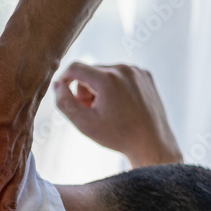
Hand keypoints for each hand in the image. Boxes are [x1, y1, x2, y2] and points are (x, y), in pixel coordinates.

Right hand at [54, 62, 181, 166]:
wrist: (152, 142)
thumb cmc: (117, 135)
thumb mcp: (83, 123)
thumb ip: (64, 102)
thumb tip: (58, 84)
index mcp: (107, 78)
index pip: (74, 67)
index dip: (64, 79)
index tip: (63, 93)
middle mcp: (123, 69)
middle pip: (90, 71)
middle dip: (85, 89)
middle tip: (91, 111)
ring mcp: (137, 71)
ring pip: (105, 72)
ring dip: (100, 88)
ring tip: (107, 109)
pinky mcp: (145, 75)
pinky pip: (120, 75)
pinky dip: (115, 86)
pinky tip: (121, 105)